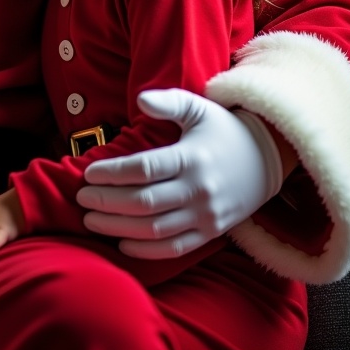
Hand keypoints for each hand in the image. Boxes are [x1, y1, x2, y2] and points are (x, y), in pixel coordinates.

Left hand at [76, 89, 283, 258]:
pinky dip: (147, 250)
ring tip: (90, 220)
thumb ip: (168, 101)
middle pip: (144, 202)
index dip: (113, 173)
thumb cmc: (223, 129)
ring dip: (118, 228)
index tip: (87, 173)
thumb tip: (141, 99)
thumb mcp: (198, 108)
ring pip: (155, 229)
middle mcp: (199, 190)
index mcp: (191, 158)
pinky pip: (175, 248)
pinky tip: (121, 243)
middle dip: (107, 202)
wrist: (269, 159)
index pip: (144, 169)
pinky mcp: (211, 233)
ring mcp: (206, 216)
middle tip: (81, 198)